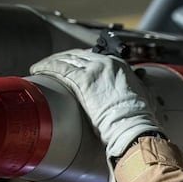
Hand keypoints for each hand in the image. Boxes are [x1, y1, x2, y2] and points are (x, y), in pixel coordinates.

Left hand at [30, 49, 163, 181]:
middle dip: (62, 59)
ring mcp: (94, 70)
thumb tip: (143, 83)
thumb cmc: (139, 117)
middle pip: (77, 55)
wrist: (133, 126)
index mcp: (120, 65)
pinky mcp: (84, 80)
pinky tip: (37, 69)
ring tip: (40, 67)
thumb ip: (140, 85)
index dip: (78, 60)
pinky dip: (46, 67)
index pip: (92, 56)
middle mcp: (106, 63)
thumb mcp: (145, 95)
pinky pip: (59, 68)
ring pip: (66, 59)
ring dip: (51, 62)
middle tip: (50, 65)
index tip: (70, 64)